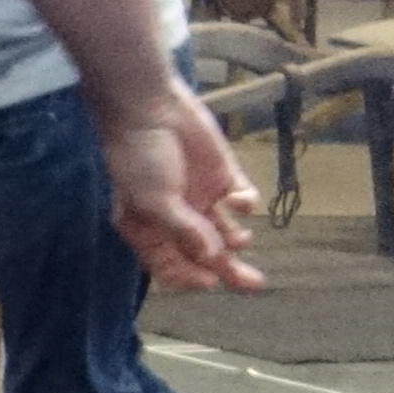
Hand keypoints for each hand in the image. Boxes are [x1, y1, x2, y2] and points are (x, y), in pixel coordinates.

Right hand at [105, 97, 266, 292]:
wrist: (152, 108)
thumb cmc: (140, 158)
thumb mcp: (154, 200)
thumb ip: (184, 231)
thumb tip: (210, 258)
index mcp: (149, 230)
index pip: (171, 266)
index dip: (191, 277)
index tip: (210, 281)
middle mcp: (177, 219)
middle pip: (205, 255)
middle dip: (228, 270)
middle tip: (253, 283)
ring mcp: (201, 198)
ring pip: (227, 232)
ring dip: (237, 241)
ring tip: (242, 240)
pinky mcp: (223, 177)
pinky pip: (240, 199)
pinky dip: (244, 203)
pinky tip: (236, 199)